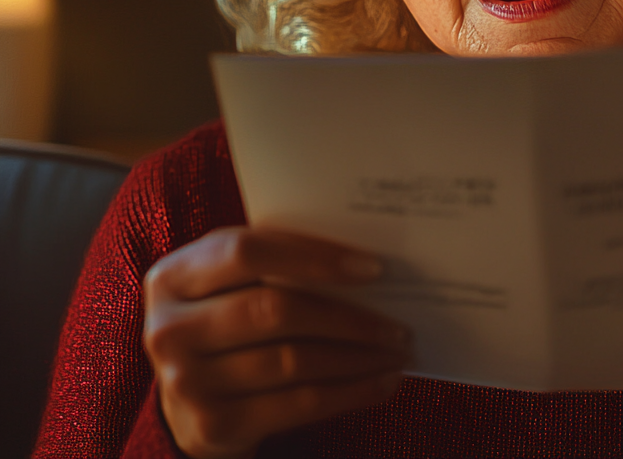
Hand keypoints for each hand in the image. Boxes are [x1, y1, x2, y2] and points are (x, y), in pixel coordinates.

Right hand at [144, 226, 410, 458]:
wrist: (186, 396)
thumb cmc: (227, 313)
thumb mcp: (232, 279)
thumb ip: (275, 260)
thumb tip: (364, 263)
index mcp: (174, 275)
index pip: (248, 252)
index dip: (314, 257)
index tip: (373, 269)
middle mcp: (168, 329)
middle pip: (274, 311)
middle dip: (348, 317)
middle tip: (398, 323)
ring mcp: (185, 382)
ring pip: (292, 361)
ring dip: (357, 357)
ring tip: (397, 351)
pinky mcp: (212, 427)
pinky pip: (297, 405)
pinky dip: (349, 393)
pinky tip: (380, 383)